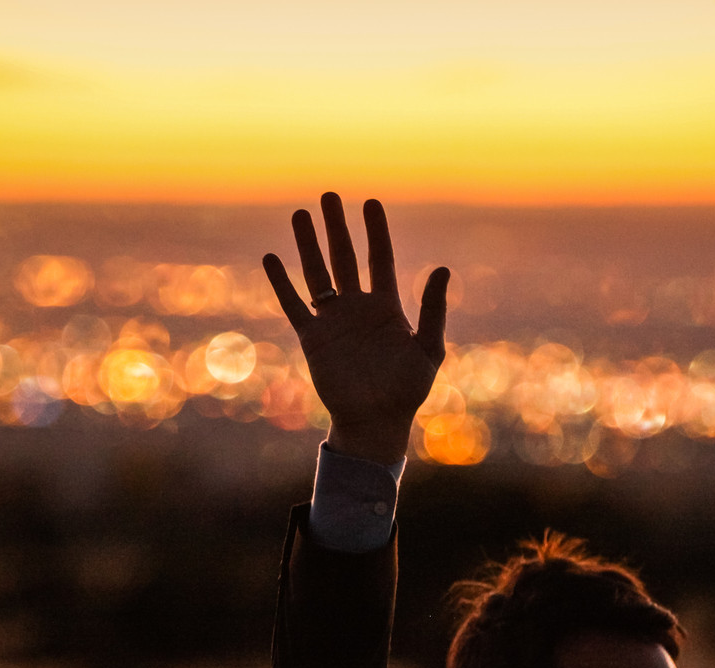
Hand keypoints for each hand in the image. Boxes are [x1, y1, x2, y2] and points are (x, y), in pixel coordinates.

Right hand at [263, 192, 450, 461]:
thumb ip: (434, 309)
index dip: (376, 231)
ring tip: (300, 213)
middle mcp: (358, 308)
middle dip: (337, 228)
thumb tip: (443, 268)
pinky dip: (281, 283)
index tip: (370, 203)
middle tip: (329, 196)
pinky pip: (294, 305)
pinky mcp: (313, 339)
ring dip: (308, 245)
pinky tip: (272, 258)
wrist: (376, 423)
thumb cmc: (407, 391)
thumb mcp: (428, 348)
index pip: (380, 259)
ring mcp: (333, 322)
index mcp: (387, 307)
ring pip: (317, 274)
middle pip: (345, 258)